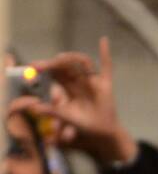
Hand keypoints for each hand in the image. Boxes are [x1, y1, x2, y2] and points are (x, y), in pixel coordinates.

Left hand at [11, 37, 136, 163]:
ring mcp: (94, 81)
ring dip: (71, 58)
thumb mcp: (65, 117)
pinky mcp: (106, 84)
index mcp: (69, 87)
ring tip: (59, 58)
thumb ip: (52, 112)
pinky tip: (103, 40)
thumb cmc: (83, 125)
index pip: (56, 73)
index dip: (46, 68)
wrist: (101, 133)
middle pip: (67, 66)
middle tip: (39, 65)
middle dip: (53, 63)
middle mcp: (81, 81)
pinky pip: (107, 67)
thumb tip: (33, 107)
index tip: (33, 67)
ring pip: (83, 63)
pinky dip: (105, 53)